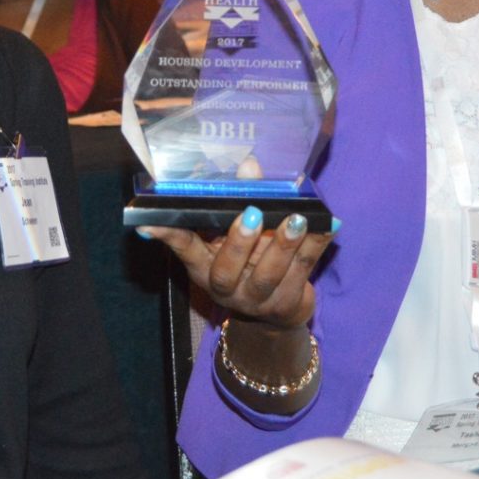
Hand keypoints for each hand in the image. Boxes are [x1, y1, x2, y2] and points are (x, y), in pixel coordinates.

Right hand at [140, 206, 335, 326]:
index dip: (169, 235)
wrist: (276, 313)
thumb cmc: (250, 261)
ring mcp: (258, 299)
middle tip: (251, 213)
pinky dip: (316, 246)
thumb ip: (239, 199)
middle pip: (228, 270)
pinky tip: (328, 225)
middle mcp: (227, 288)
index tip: (150, 222)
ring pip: (269, 274)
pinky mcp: (288, 303)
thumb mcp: (236, 234)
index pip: (185, 250)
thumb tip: (250, 164)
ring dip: (283, 245)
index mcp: (206, 268)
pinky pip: (304, 271)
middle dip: (240, 241)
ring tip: (296, 219)